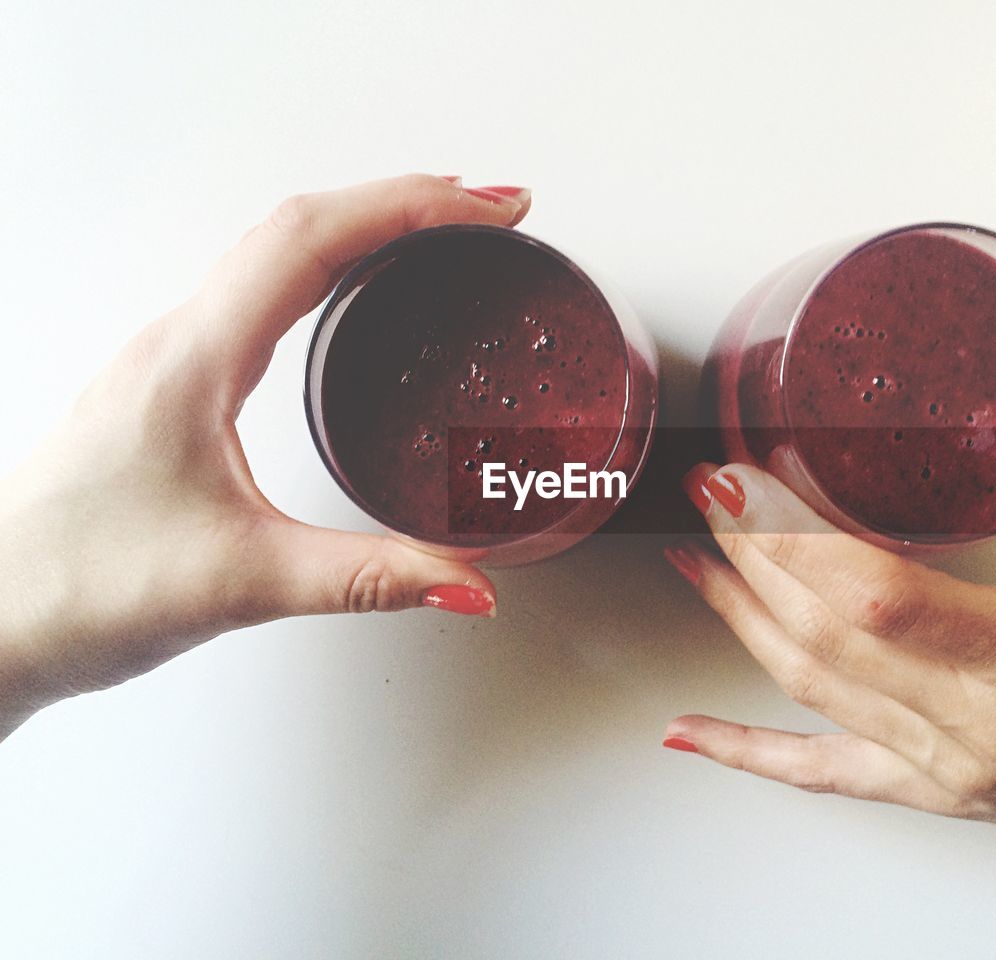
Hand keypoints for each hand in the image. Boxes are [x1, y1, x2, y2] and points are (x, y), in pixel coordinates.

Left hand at [0, 175, 529, 737]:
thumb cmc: (78, 586)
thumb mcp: (243, 583)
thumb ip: (368, 578)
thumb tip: (468, 580)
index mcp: (195, 360)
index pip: (313, 242)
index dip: (411, 209)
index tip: (488, 208)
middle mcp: (179, 344)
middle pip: (299, 227)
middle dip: (402, 204)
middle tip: (484, 211)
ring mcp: (171, 363)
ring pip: (273, 256)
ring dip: (361, 230)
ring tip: (436, 233)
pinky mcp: (172, 392)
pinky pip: (257, 297)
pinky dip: (323, 273)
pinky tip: (348, 299)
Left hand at [665, 437, 995, 955]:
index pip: (881, 596)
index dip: (799, 537)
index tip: (750, 479)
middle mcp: (968, 721)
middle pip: (824, 633)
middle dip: (752, 555)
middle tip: (709, 492)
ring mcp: (934, 762)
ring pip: (807, 687)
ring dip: (738, 616)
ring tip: (692, 557)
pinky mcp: (918, 787)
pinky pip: (816, 771)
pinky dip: (744, 749)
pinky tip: (687, 732)